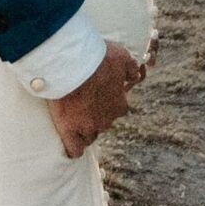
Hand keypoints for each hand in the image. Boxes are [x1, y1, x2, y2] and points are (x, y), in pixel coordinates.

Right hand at [44, 38, 145, 157]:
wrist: (73, 62)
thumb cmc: (98, 57)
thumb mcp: (122, 56)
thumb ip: (131, 68)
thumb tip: (135, 74)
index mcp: (120, 105)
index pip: (117, 110)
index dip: (107, 102)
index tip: (97, 92)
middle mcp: (106, 120)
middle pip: (101, 123)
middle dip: (94, 115)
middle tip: (81, 100)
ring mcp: (87, 126)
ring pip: (89, 136)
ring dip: (84, 130)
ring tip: (72, 119)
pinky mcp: (69, 130)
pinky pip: (74, 149)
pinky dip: (73, 149)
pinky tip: (70, 146)